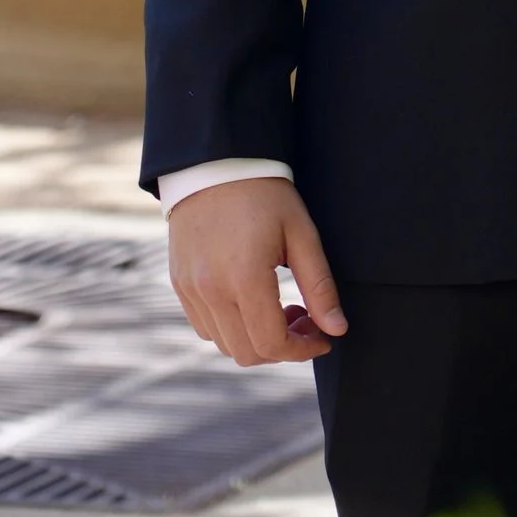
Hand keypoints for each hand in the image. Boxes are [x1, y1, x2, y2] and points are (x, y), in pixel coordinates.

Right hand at [166, 178, 348, 363]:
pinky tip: (248, 301)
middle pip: (248, 353)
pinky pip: (205, 327)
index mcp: (244, 277)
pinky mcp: (179, 283)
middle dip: (282, 348)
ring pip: (225, 345)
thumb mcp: (301, 233)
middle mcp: (211, 290)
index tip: (321, 337)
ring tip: (277, 308)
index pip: (272, 344)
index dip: (302, 350)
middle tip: (302, 318)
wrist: (215, 163)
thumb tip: (336, 330)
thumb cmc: (264, 194)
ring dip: (255, 340)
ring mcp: (190, 289)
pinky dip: (230, 328)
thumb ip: (319, 286)